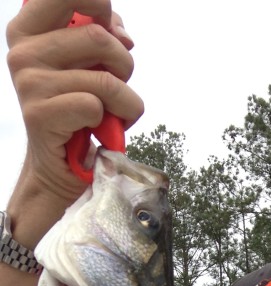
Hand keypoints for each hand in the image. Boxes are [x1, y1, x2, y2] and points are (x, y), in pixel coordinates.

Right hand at [5, 0, 142, 227]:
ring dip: (126, 101)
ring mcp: (29, 82)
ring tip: (115, 113)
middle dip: (124, 64)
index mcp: (28, 27)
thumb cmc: (78, 107)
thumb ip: (103, 33)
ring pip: (104, 78)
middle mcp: (23, 50)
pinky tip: (100, 128)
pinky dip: (112, 122)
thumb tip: (120, 33)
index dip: (101, 5)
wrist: (61, 163)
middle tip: (120, 84)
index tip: (111, 29)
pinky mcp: (40, 114)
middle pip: (98, 37)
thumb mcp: (89, 63)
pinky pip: (95, 106)